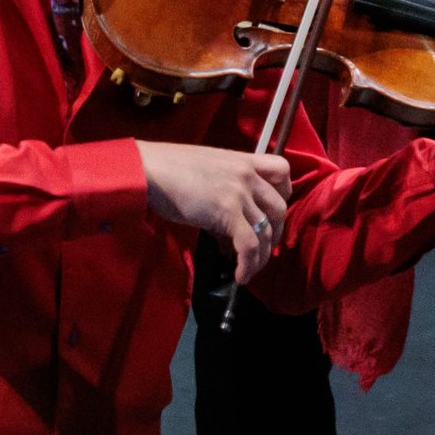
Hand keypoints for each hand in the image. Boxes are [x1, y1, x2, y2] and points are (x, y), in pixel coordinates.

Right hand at [137, 141, 293, 284]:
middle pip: (279, 208)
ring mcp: (239, 194)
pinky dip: (248, 265)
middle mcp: (247, 175)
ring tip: (248, 269)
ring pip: (266, 231)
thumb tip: (226, 228)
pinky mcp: (228, 213)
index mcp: (243, 160)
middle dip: (273, 232)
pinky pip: (249, 246)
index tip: (271, 212)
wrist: (150, 170)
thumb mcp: (207, 171)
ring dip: (261, 257)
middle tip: (261, 248)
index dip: (283, 193)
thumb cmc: (169, 169)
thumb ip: (225, 191)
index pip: (282, 170)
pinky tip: (239, 275)